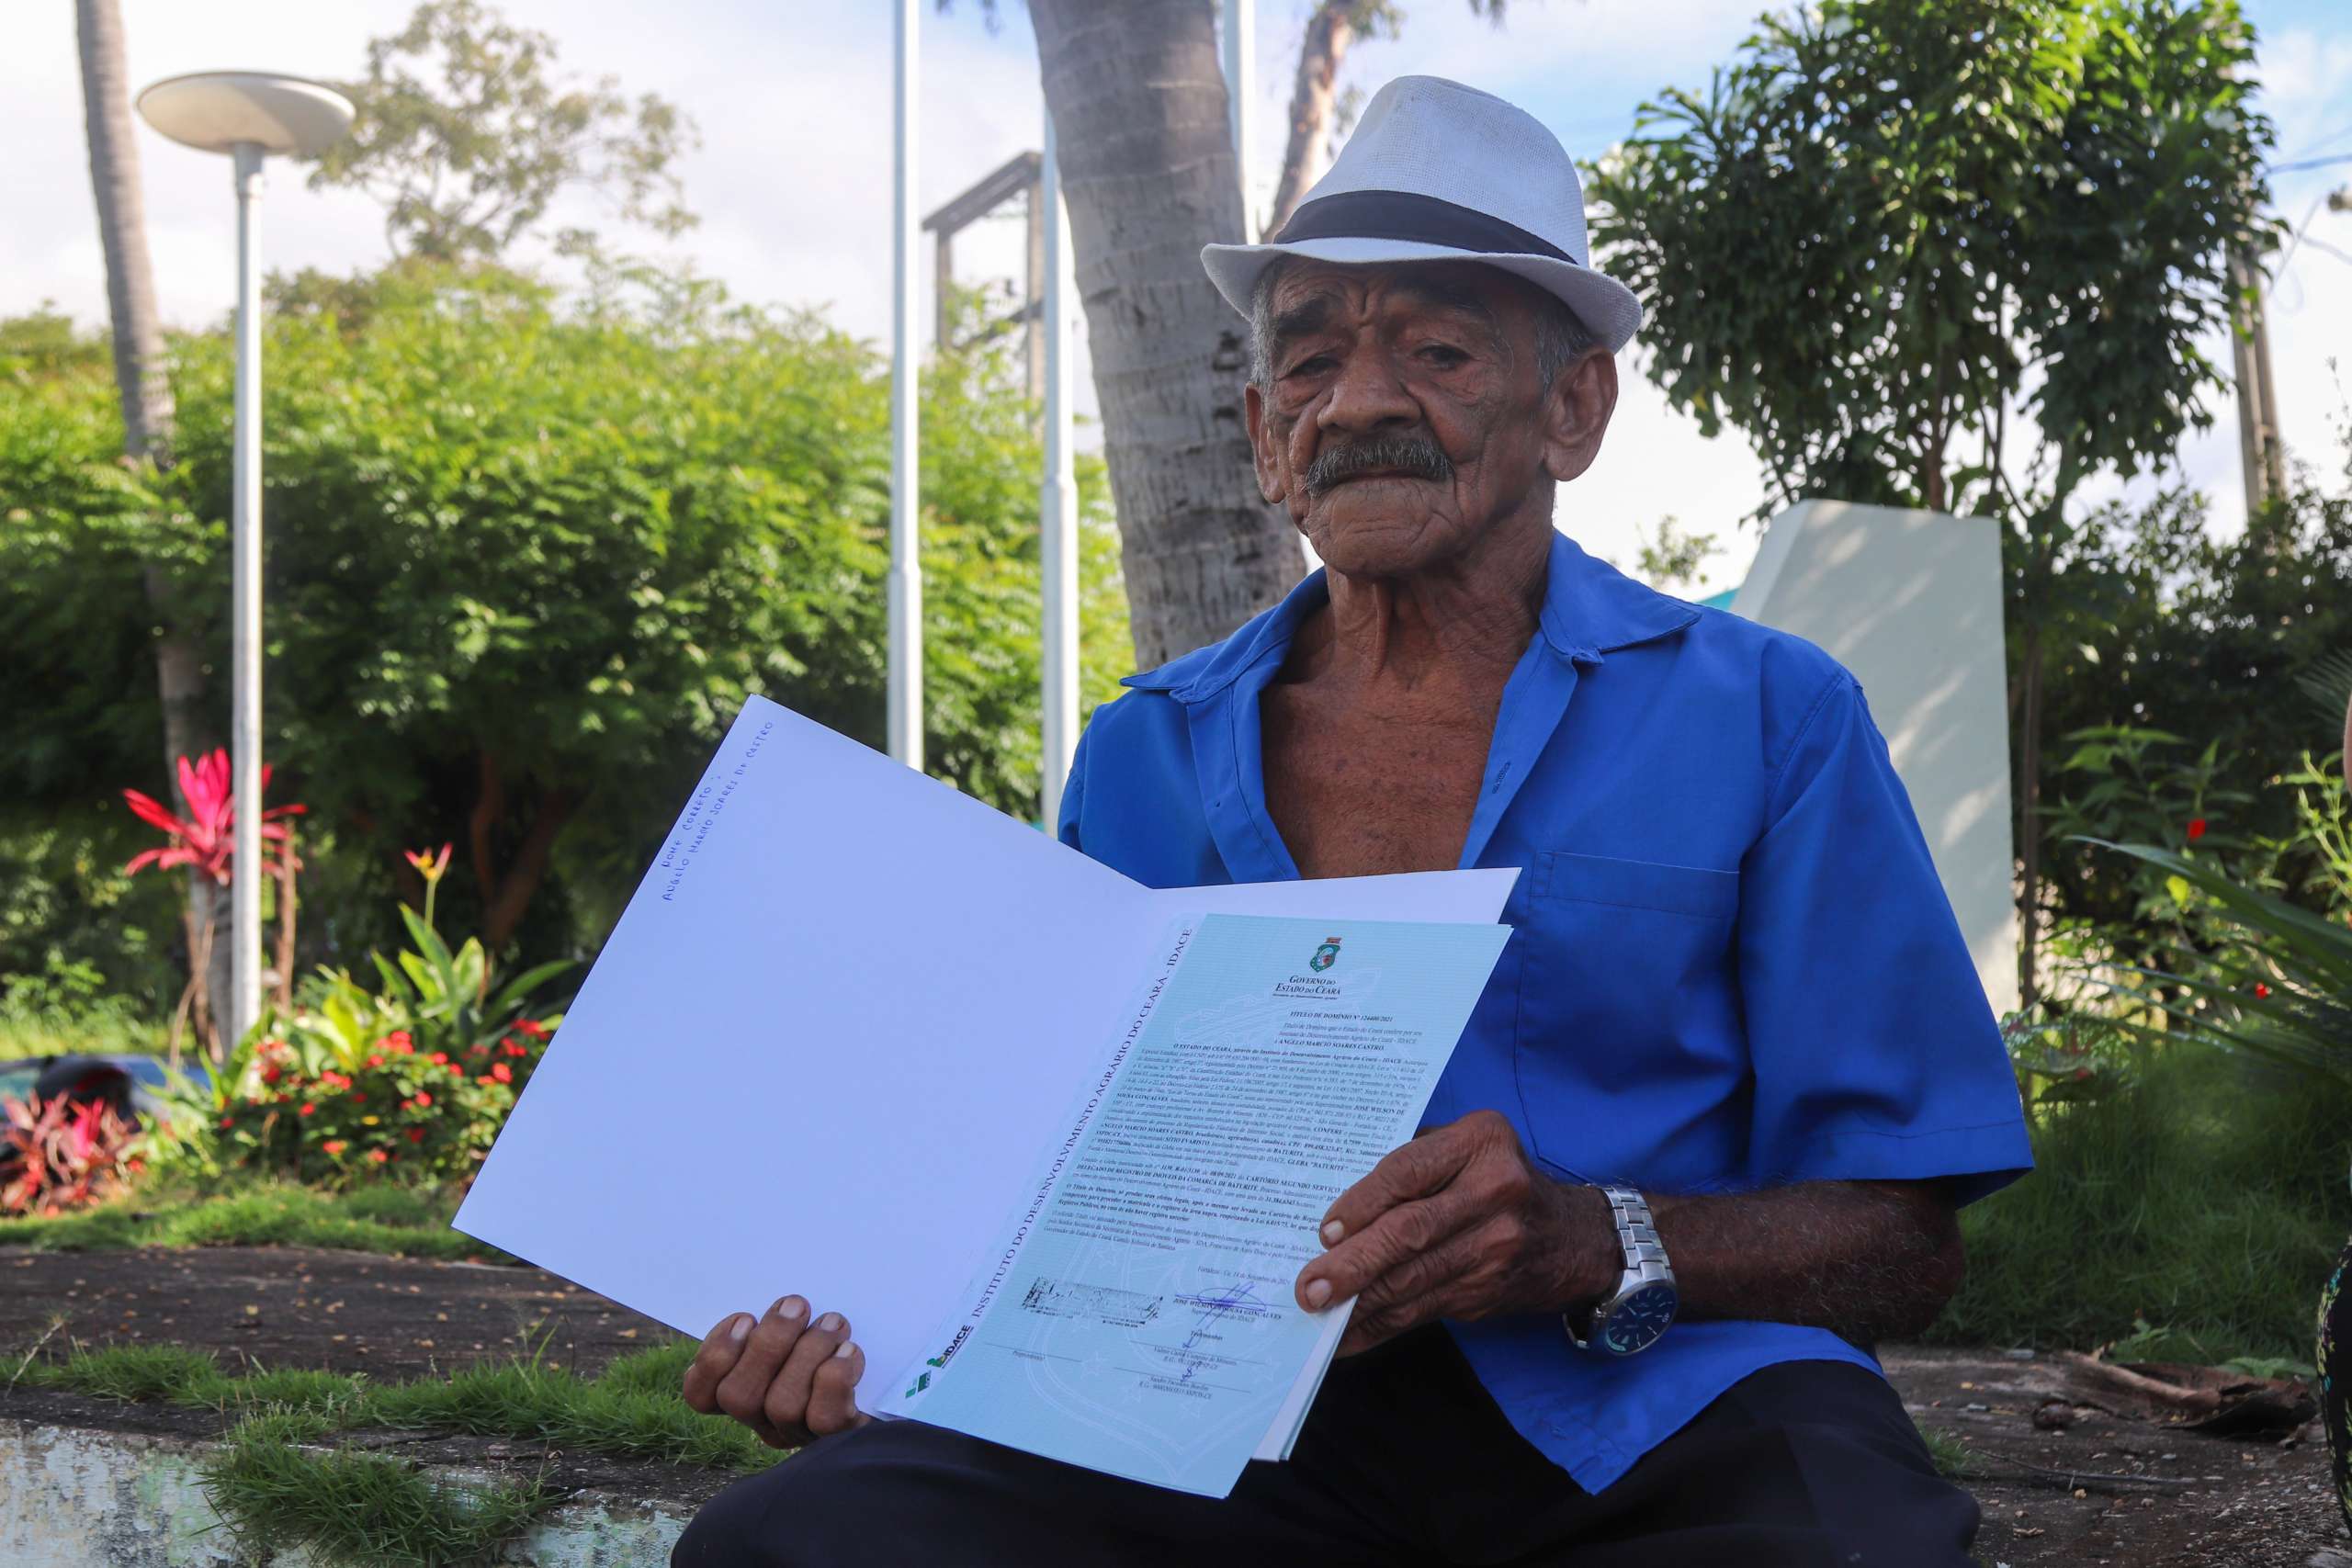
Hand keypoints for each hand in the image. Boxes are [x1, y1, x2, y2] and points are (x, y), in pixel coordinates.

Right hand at [681, 1294, 869, 1447]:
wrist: (906, 1383)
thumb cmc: (846, 1339)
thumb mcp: (808, 1324)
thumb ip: (782, 1314)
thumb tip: (778, 1295)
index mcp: (750, 1390)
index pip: (701, 1394)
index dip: (713, 1357)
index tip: (744, 1318)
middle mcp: (768, 1420)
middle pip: (739, 1397)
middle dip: (767, 1343)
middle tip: (796, 1304)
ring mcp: (803, 1435)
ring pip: (782, 1403)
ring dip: (808, 1352)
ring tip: (833, 1324)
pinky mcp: (841, 1440)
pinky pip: (824, 1417)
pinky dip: (835, 1378)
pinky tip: (849, 1352)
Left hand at [1295, 1109, 1608, 1355]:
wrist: (1575, 1238)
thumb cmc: (1501, 1180)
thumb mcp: (1470, 1147)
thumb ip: (1415, 1161)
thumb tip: (1341, 1209)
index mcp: (1481, 1142)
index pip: (1408, 1172)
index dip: (1362, 1204)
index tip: (1325, 1233)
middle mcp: (1494, 1192)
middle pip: (1410, 1231)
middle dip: (1354, 1264)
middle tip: (1310, 1287)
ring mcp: (1496, 1247)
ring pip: (1413, 1279)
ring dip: (1360, 1302)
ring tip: (1319, 1314)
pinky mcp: (1487, 1291)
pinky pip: (1423, 1310)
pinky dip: (1381, 1325)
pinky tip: (1348, 1334)